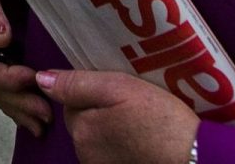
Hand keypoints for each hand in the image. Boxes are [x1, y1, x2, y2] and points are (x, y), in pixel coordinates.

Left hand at [35, 68, 199, 163]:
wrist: (193, 156)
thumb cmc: (159, 119)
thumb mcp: (119, 88)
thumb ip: (77, 84)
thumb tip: (41, 79)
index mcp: (81, 129)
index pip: (72, 101)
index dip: (93, 90)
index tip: (117, 90)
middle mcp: (85, 153)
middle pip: (83, 121)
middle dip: (100, 110)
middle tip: (131, 103)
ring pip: (97, 137)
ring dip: (111, 127)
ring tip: (140, 120)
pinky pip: (111, 152)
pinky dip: (122, 144)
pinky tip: (143, 138)